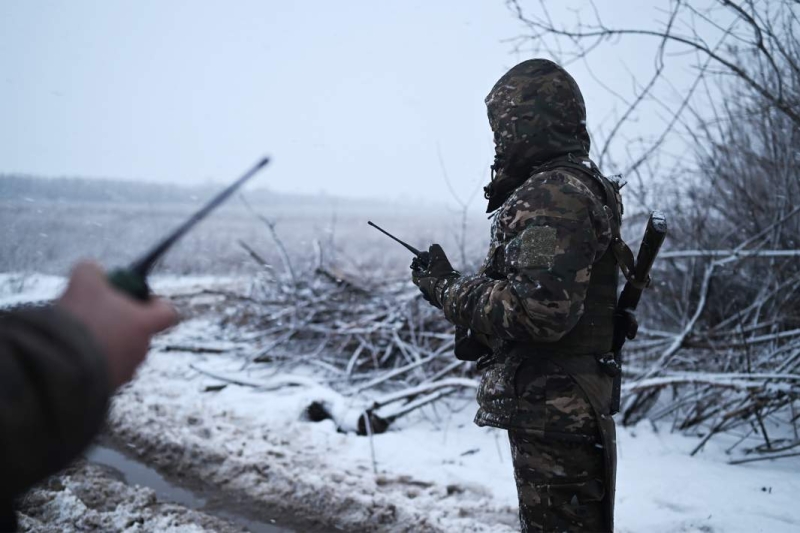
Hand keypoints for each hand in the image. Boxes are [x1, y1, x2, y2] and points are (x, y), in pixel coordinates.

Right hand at [57, 261, 177, 388]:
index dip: (156, 303)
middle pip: (139, 332)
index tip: (139, 298)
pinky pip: (103, 370)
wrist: (61, 366)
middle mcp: (141, 350)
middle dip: (120, 322)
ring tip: (79, 334)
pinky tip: (71, 352)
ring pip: (121, 351)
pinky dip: (91, 361)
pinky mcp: (106, 389)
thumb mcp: (84, 282)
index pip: (168, 313)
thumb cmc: (81, 321)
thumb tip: (92, 269)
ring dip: (105, 342)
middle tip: (95, 314)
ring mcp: (125, 372)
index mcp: (145, 324)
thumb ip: (92, 270)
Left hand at [411, 244, 458, 307]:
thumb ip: (434, 249)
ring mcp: (430, 299)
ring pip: (429, 291)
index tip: (422, 265)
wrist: (452, 291)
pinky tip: (446, 289)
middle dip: (427, 277)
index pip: (414, 274)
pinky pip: (436, 298)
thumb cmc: (443, 275)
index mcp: (420, 281)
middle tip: (434, 272)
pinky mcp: (438, 304)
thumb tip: (432, 246)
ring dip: (433, 286)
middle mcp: (423, 291)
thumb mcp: (438, 258)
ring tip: (442, 281)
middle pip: (422, 283)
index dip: (418, 268)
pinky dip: (440, 293)